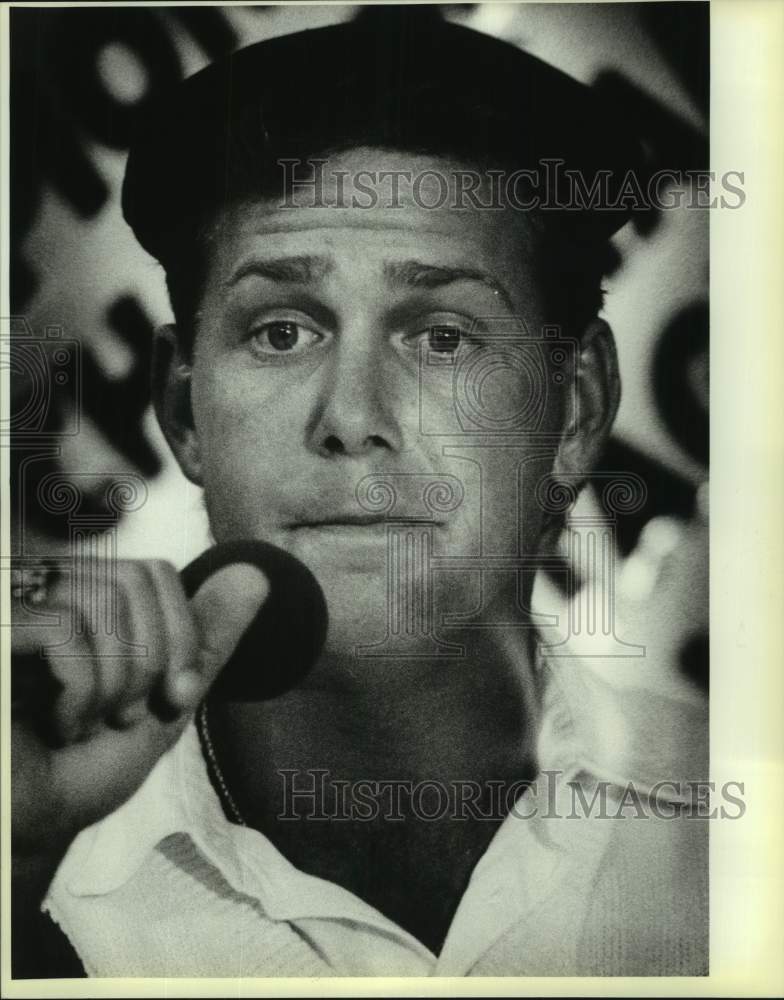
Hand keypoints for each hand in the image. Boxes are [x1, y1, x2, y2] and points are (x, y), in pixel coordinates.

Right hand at [11, 558, 268, 862]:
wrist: (28, 831)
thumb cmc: (85, 771)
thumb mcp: (165, 701)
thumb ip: (206, 642)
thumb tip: (255, 574)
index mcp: (83, 602)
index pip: (153, 572)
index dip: (182, 632)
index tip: (177, 694)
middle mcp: (43, 596)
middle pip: (134, 580)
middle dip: (154, 659)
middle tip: (131, 716)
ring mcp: (16, 616)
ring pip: (103, 602)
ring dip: (118, 681)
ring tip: (94, 723)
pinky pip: (63, 629)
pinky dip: (81, 690)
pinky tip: (59, 726)